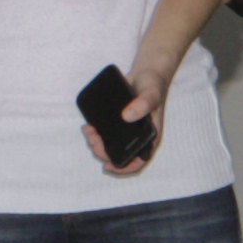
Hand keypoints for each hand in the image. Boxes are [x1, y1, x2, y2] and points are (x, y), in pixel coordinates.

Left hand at [83, 58, 170, 174]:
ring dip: (96, 143)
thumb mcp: (151, 93)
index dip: (124, 168)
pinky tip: (89, 126)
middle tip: (92, 137)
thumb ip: (143, 104)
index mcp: (150, 137)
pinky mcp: (117, 122)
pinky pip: (106, 134)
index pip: (139, 161)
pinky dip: (95, 134)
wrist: (146, 73)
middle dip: (102, 151)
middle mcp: (138, 137)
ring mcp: (127, 131)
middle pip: (118, 155)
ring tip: (88, 130)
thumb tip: (126, 117)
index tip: (108, 166)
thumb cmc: (154, 85)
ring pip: (110, 146)